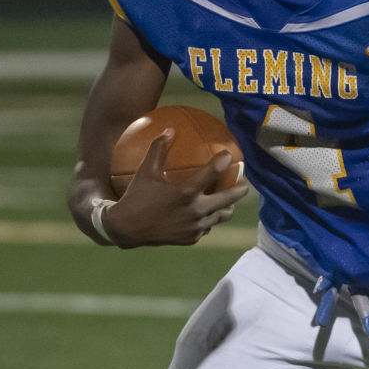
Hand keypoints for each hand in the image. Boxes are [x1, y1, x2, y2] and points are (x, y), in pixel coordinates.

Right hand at [103, 134, 249, 246]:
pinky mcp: (191, 238)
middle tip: (244, 184)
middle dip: (240, 190)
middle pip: (228, 200)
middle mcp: (195, 211)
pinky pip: (207, 227)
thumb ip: (158, 149)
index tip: (230, 155)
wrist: (125, 229)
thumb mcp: (145, 172)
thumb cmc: (135, 197)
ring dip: (227, 207)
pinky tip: (208, 214)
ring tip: (229, 201)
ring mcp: (195, 227)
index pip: (212, 173)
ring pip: (221, 216)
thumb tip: (169, 129)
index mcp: (185, 192)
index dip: (224, 161)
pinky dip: (209, 220)